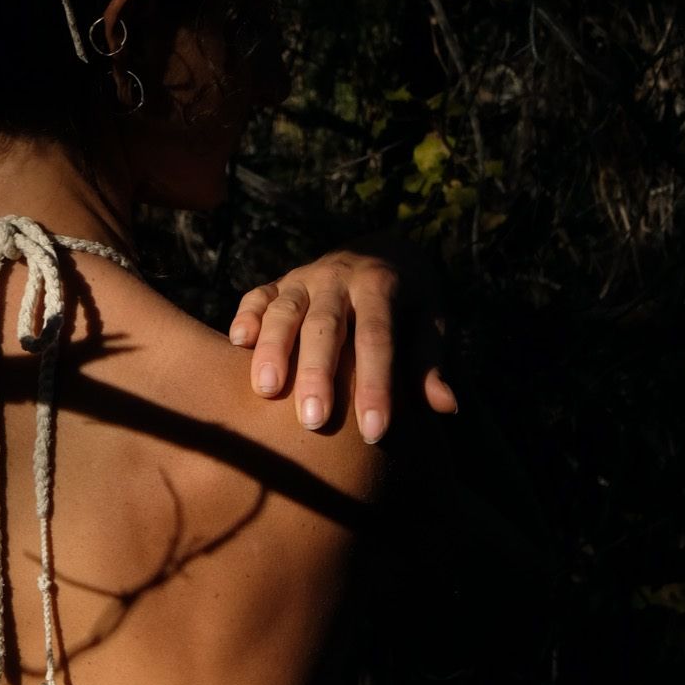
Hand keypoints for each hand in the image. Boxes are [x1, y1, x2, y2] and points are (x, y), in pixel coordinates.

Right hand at [228, 228, 457, 441]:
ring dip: (274, 349)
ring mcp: (304, 278)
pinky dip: (246, 316)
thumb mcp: (430, 323)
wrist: (384, 252)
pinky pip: (257, 296)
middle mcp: (339, 278)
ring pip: (285, 310)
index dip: (375, 385)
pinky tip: (237, 343)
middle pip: (325, 325)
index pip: (377, 339)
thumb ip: (431, 362)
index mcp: (381, 286)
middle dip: (318, 373)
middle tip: (313, 421)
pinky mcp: (279, 283)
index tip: (373, 432)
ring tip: (267, 391)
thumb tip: (447, 407)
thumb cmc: (410, 304)